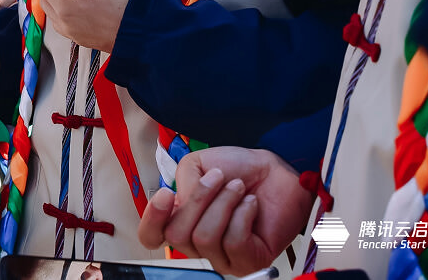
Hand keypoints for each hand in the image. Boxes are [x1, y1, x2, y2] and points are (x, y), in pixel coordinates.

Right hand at [138, 147, 312, 274]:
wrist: (276, 171)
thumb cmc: (240, 168)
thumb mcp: (198, 165)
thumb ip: (182, 185)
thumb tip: (180, 205)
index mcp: (182, 218)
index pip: (151, 236)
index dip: (152, 220)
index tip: (166, 194)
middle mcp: (198, 242)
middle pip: (177, 235)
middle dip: (199, 199)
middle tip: (218, 177)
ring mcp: (222, 256)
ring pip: (205, 238)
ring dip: (224, 203)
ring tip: (238, 188)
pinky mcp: (248, 261)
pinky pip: (233, 242)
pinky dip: (242, 214)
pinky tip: (250, 204)